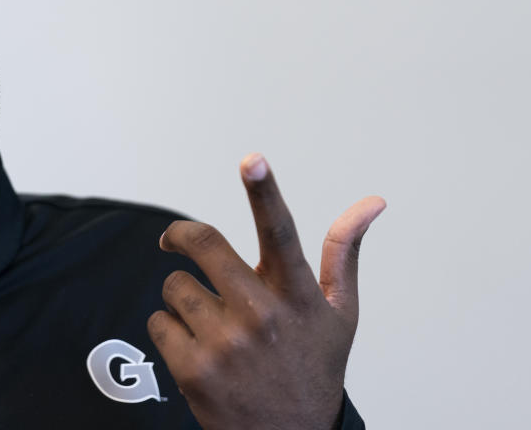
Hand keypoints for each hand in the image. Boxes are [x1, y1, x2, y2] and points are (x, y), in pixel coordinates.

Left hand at [147, 153, 384, 429]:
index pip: (281, 233)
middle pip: (203, 243)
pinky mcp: (194, 370)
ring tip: (209, 322)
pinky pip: (158, 321)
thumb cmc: (314, 366)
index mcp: (299, 295)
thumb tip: (372, 202)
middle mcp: (263, 316)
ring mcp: (226, 344)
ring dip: (183, 296)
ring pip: (175, 286)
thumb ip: (344, 252)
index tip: (252, 160)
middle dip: (181, 236)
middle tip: (174, 241)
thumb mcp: (339, 312)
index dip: (264, 192)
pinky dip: (169, 329)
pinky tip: (197, 350)